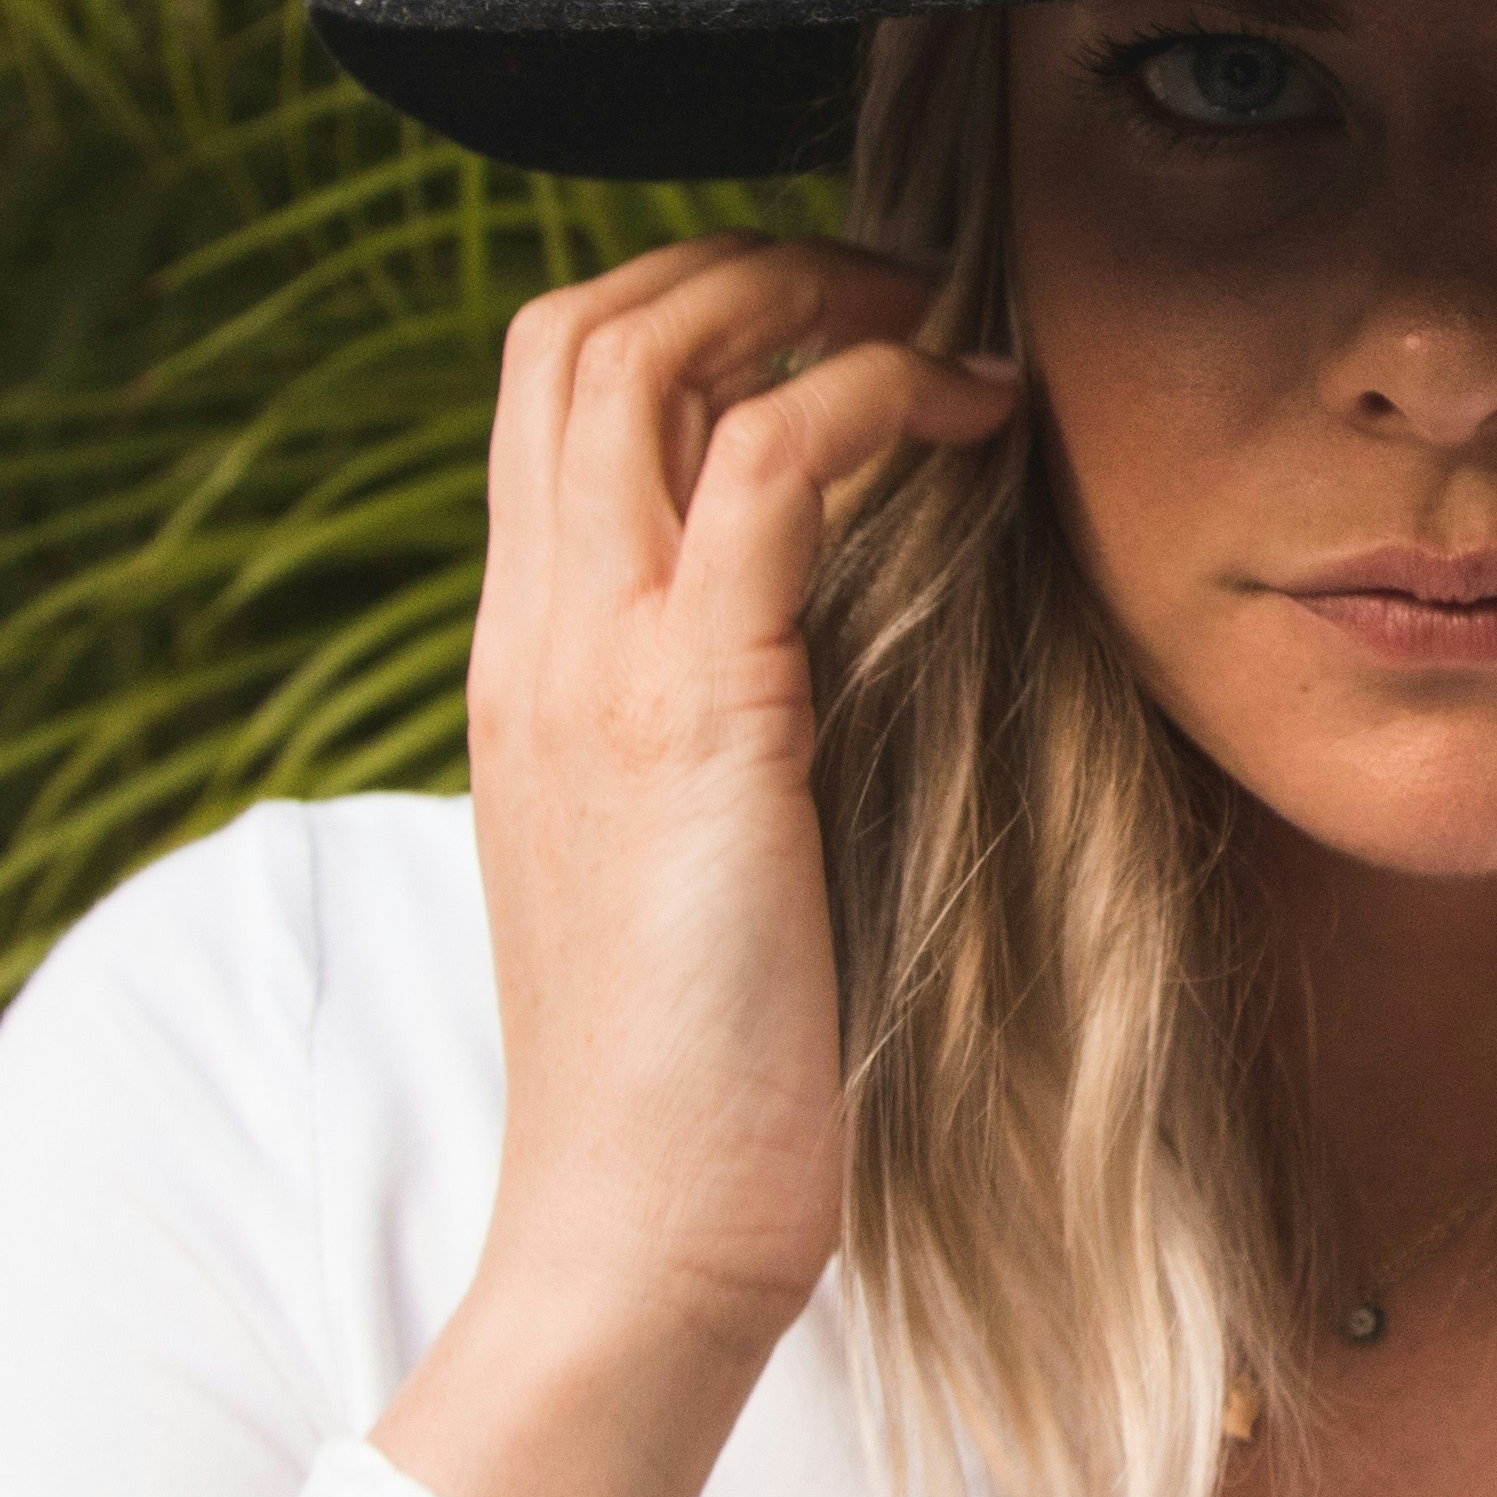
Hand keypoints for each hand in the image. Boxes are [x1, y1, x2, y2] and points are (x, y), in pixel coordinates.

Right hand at [382, 234, 1019, 1496]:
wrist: (641, 1238)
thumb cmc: (701, 1077)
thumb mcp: (686, 858)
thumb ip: (718, 727)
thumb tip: (830, 641)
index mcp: (524, 664)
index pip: (552, 389)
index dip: (688, 305)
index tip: (838, 325)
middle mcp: (533, 636)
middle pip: (574, 327)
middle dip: (743, 257)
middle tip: (900, 289)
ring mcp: (593, 665)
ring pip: (644, 351)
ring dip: (813, 294)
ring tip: (948, 328)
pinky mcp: (698, 712)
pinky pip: (766, 465)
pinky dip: (873, 390)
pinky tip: (972, 416)